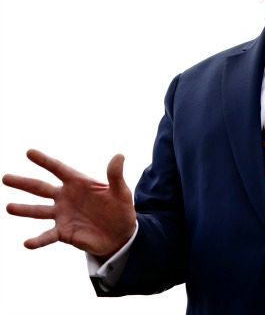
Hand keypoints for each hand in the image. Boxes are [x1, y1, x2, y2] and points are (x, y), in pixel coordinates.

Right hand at [2, 149, 135, 259]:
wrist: (120, 235)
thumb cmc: (120, 209)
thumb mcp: (120, 192)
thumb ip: (115, 176)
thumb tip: (119, 156)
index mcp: (78, 183)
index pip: (59, 169)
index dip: (45, 161)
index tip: (29, 152)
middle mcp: (66, 197)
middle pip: (41, 188)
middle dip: (24, 183)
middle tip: (5, 177)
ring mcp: (62, 215)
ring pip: (39, 211)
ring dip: (24, 209)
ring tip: (9, 207)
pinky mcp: (63, 232)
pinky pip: (47, 236)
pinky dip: (37, 240)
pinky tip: (27, 243)